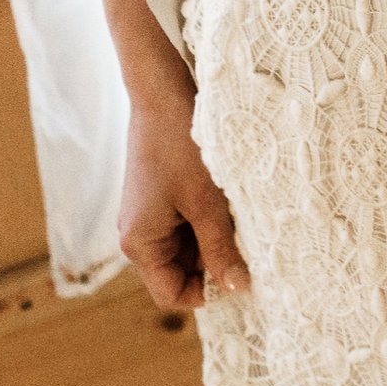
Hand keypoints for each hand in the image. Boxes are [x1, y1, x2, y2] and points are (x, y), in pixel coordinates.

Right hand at [121, 85, 249, 308]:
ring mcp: (148, 215)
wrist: (162, 92)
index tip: (243, 274)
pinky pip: (187, 223)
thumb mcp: (207, 202)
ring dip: (215, 236)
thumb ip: (221, 249)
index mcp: (139, 244)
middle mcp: (138, 234)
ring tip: (237, 213)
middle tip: (248, 239)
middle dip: (216, 260)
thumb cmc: (181, 146)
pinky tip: (228, 199)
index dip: (209, 291)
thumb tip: (238, 290)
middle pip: (181, 270)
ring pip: (189, 246)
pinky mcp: (160, 197)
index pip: (173, 293)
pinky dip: (209, 218)